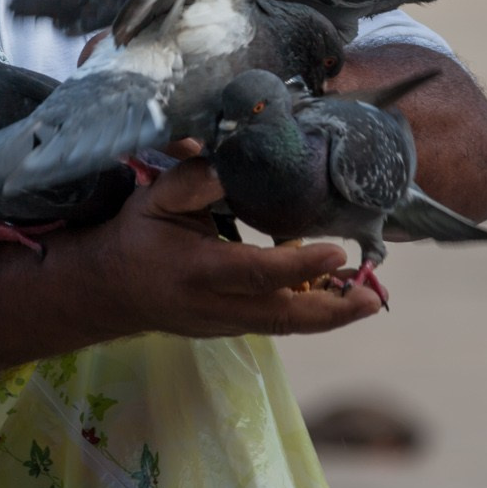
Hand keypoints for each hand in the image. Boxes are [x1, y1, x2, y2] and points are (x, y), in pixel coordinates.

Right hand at [84, 158, 383, 336]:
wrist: (111, 290)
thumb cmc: (138, 236)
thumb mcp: (156, 199)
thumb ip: (194, 179)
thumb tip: (236, 159)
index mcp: (198, 269)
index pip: (255, 272)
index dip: (297, 265)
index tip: (336, 251)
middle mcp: (216, 305)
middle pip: (282, 315)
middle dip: (332, 309)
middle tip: (375, 297)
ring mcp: (227, 323)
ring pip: (286, 324)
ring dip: (331, 313)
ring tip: (371, 297)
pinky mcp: (234, 328)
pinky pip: (278, 322)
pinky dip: (312, 312)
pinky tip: (340, 295)